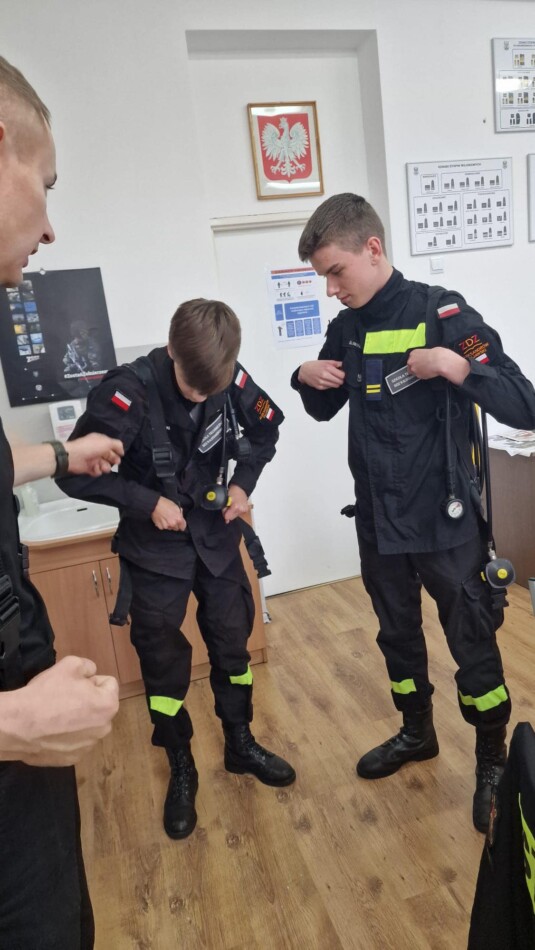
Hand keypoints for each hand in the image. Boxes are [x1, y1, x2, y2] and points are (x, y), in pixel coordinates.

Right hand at [0, 655, 118, 765]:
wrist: (19, 726)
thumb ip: (88, 667)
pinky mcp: (72, 759)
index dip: (91, 680)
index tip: (74, 684)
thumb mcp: (70, 665)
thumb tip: (91, 674)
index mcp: (108, 705)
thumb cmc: (47, 693)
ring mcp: (88, 746)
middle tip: (64, 698)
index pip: (109, 684)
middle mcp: (104, 728)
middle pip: (100, 706)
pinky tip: (51, 731)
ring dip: (78, 719)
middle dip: (87, 701)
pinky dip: (67, 736)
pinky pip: (75, 742)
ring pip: (88, 725)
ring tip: (56, 715)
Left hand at [66, 433, 123, 475]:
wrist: (74, 456)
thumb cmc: (90, 447)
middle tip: (116, 462)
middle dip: (113, 460)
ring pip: (105, 465)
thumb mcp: (107, 442)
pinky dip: (97, 471)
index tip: (121, 454)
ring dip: (106, 467)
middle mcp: (97, 450)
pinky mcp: (89, 468)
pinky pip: (97, 471)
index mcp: (100, 442)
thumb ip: (117, 445)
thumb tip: (122, 450)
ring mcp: (93, 459)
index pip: (111, 446)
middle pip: (110, 456)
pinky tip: (95, 468)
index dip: (117, 451)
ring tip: (103, 467)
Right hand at [151, 496, 186, 530]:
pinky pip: (163, 528)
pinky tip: (161, 519)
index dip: (181, 525)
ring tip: (165, 518)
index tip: (179, 523)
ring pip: (170, 528)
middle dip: (175, 525)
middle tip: (171, 519)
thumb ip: (180, 514)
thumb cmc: (165, 504)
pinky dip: (163, 525)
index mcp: (178, 519)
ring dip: (169, 525)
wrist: (154, 504)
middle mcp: (173, 524)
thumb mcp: (176, 506)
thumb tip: (181, 517)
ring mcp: (166, 526)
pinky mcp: (160, 527)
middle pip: (176, 528)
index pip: (183, 527)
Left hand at [223, 484, 248, 522]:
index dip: (225, 513)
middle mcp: (241, 509)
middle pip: (232, 517)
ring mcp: (244, 510)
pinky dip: (236, 511)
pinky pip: (239, 514)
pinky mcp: (246, 510)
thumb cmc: (233, 492)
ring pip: (235, 516)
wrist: (240, 488)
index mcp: (236, 507)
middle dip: (229, 513)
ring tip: (233, 505)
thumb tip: (226, 519)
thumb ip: (224, 510)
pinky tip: (236, 506)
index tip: (225, 508)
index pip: (228, 517)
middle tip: (229, 506)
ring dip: (233, 512)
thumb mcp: (225, 500)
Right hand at [298, 360, 345, 389]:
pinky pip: (330, 387)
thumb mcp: (326, 361)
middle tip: (338, 377)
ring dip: (336, 383)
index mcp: (327, 367)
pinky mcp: (319, 387)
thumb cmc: (315, 365)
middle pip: (340, 381)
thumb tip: (344, 365)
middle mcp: (325, 375)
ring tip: (333, 379)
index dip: (343, 375)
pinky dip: (330, 385)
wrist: (304, 371)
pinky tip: (327, 381)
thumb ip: (336, 363)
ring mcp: (322, 382)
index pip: (342, 375)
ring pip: (336, 386)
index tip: (342, 373)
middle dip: (341, 379)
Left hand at [407, 347, 469, 384]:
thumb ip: (422, 356)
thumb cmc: (437, 354)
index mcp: (413, 353)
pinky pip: (420, 376)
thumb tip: (424, 359)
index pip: (411, 359)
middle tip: (423, 368)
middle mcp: (411, 361)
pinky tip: (429, 373)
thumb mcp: (427, 351)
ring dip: (419, 372)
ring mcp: (413, 369)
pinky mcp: (418, 375)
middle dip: (415, 367)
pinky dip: (423, 375)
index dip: (416, 362)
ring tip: (427, 370)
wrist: (440, 361)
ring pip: (414, 372)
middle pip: (410, 366)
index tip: (419, 363)